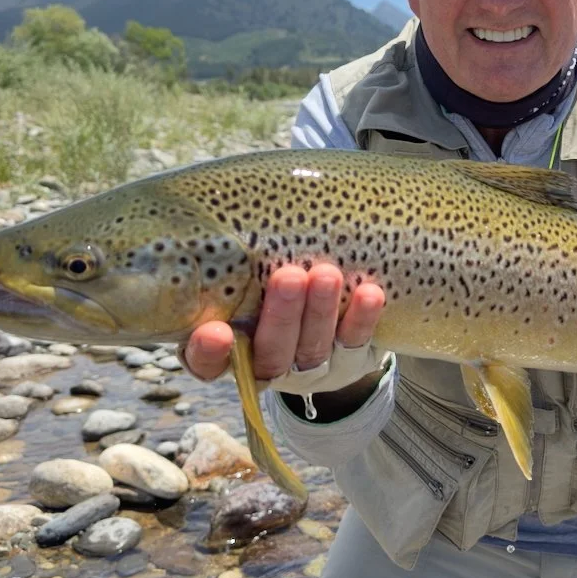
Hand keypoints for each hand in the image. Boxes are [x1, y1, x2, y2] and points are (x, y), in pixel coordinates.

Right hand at [182, 263, 386, 392]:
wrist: (326, 324)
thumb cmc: (264, 289)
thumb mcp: (241, 282)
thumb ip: (232, 265)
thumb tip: (218, 209)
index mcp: (230, 351)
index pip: (206, 363)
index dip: (208, 353)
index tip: (214, 332)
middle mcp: (267, 366)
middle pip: (270, 353)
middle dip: (281, 316)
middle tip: (289, 277)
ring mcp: (310, 368)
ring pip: (313, 348)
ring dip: (320, 312)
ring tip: (327, 275)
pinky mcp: (348, 362)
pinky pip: (355, 343)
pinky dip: (362, 318)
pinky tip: (370, 293)